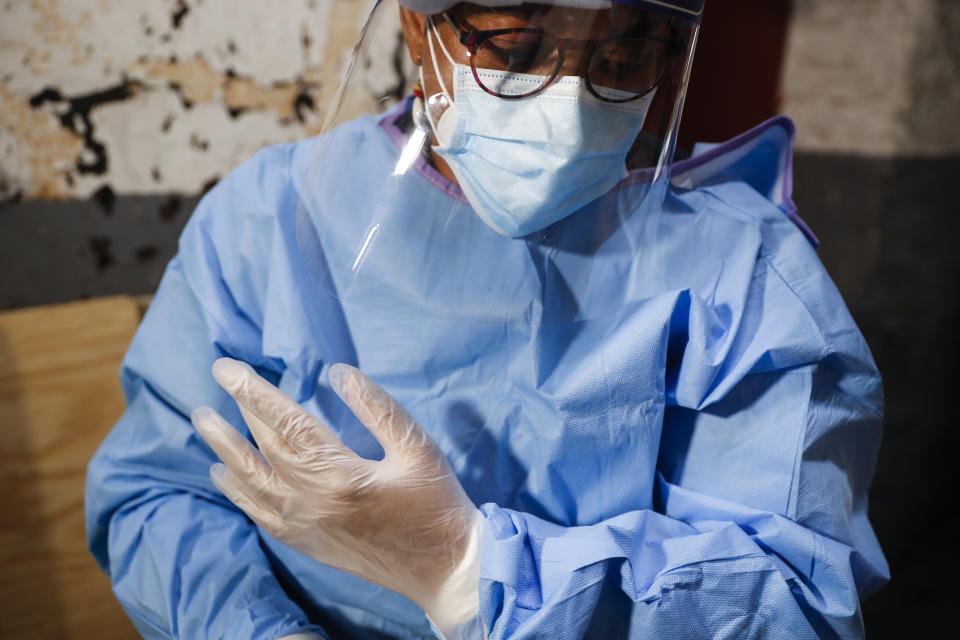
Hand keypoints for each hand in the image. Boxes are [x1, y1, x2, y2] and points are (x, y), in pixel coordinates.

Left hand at [192, 359, 482, 637]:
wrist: (442, 568)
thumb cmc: (435, 503)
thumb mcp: (417, 447)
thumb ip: (377, 408)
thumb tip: (338, 373)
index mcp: (338, 473)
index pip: (285, 421)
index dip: (253, 391)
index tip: (226, 367)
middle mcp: (311, 501)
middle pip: (262, 447)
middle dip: (237, 411)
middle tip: (217, 379)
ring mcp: (304, 526)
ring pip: (250, 482)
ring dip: (225, 450)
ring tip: (204, 423)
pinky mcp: (307, 544)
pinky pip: (259, 516)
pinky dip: (238, 494)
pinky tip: (225, 477)